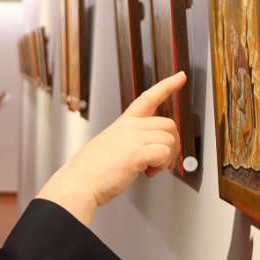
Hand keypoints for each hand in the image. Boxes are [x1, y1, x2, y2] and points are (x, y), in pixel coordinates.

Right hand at [36, 71, 186, 224]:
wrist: (79, 182)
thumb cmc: (91, 170)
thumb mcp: (110, 145)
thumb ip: (129, 142)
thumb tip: (148, 152)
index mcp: (123, 123)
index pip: (148, 98)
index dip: (167, 86)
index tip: (180, 77)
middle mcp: (130, 127)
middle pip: (168, 124)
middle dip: (172, 144)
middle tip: (161, 160)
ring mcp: (133, 139)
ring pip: (169, 139)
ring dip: (166, 158)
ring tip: (150, 169)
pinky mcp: (136, 154)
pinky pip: (164, 153)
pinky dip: (161, 166)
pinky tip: (148, 173)